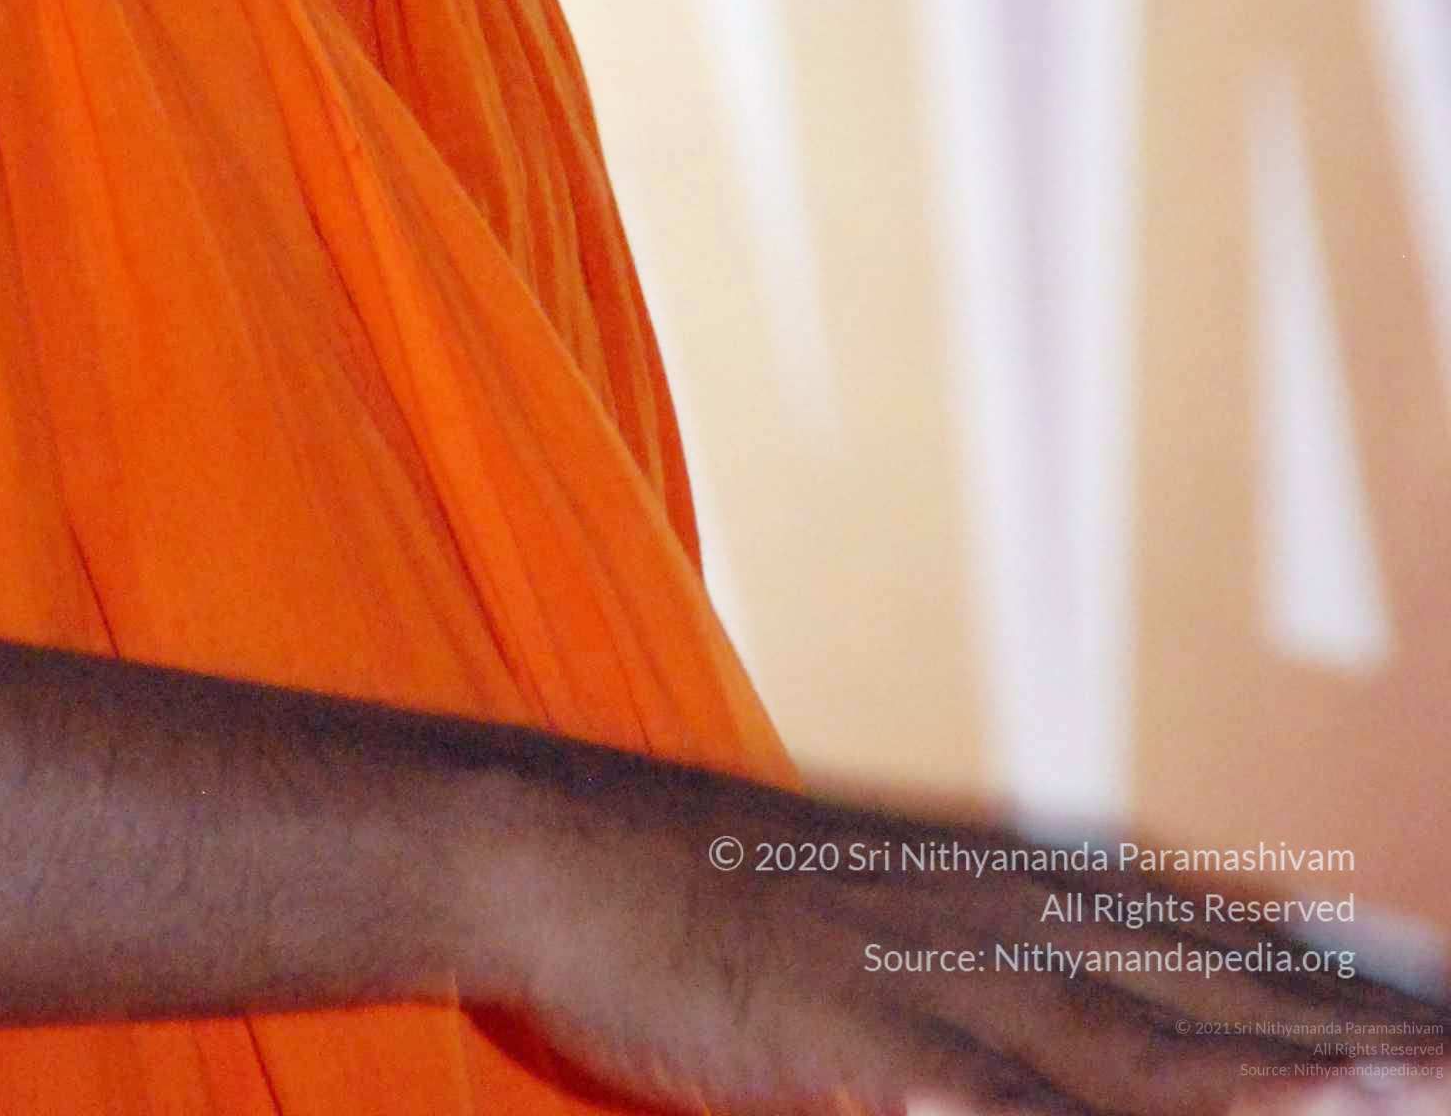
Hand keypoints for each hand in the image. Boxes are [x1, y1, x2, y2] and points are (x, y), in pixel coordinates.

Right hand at [468, 753, 1450, 1115]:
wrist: (562, 841)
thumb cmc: (737, 905)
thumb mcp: (904, 915)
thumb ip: (1030, 963)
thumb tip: (1148, 1004)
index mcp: (1028, 888)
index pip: (1236, 955)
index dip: (1354, 999)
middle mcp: (1004, 917)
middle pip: (1217, 1000)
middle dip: (1354, 1047)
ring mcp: (927, 969)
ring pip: (1125, 1050)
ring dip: (1257, 1084)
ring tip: (1381, 1103)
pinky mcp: (840, 1030)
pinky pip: (960, 1101)